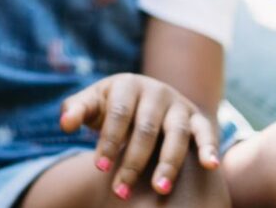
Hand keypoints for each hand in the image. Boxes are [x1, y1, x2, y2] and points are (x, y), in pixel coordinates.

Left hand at [59, 73, 219, 198]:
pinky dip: (209, 147)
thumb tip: (64, 124)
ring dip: (168, 163)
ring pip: (176, 134)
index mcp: (127, 84)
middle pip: (145, 128)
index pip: (118, 114)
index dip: (108, 140)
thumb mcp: (92, 103)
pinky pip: (206, 131)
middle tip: (121, 191)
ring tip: (159, 190)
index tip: (99, 167)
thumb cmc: (110, 105)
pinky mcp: (197, 116)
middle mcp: (156, 91)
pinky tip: (211, 165)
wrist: (144, 97)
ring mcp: (178, 104)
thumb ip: (76, 110)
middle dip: (132, 161)